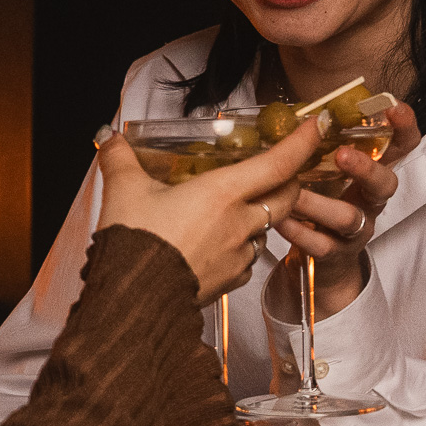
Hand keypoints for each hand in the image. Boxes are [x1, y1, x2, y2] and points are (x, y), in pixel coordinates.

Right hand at [96, 118, 319, 304]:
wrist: (133, 301)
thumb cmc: (135, 241)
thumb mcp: (123, 190)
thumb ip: (120, 158)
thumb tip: (110, 139)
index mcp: (221, 193)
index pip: (278, 163)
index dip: (302, 141)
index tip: (316, 124)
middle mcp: (239, 223)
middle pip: (286, 196)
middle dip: (290, 178)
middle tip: (279, 166)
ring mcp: (238, 255)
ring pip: (266, 228)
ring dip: (262, 214)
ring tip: (239, 207)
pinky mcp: (229, 281)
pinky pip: (248, 259)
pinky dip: (242, 246)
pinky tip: (220, 243)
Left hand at [267, 102, 422, 322]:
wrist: (318, 253)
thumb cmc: (322, 197)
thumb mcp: (325, 167)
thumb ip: (319, 143)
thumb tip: (300, 113)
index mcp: (372, 172)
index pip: (401, 147)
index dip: (404, 128)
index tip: (394, 108)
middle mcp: (371, 200)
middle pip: (386, 185)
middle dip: (367, 169)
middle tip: (343, 155)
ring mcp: (356, 229)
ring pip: (349, 217)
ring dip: (320, 204)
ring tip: (294, 193)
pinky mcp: (336, 252)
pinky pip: (322, 244)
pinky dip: (300, 232)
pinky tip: (281, 221)